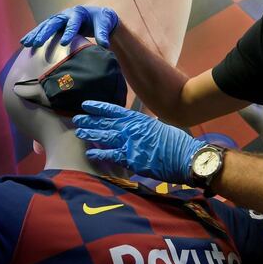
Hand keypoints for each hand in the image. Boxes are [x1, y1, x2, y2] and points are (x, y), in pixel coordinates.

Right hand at [20, 5, 118, 47]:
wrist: (96, 15)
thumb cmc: (101, 20)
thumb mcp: (104, 24)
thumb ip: (103, 34)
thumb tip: (105, 45)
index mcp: (79, 13)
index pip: (73, 23)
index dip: (68, 32)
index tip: (63, 43)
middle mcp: (66, 14)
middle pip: (54, 23)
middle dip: (45, 33)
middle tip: (37, 43)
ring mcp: (59, 18)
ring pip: (45, 25)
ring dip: (35, 34)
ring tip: (26, 43)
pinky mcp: (55, 24)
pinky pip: (43, 28)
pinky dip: (34, 34)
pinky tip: (24, 42)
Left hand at [73, 100, 204, 184]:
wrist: (186, 156)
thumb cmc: (176, 143)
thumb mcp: (159, 127)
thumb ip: (144, 127)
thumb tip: (136, 129)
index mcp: (138, 119)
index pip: (113, 110)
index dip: (98, 107)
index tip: (86, 105)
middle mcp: (131, 128)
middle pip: (105, 122)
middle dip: (89, 120)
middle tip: (76, 119)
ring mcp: (130, 142)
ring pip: (104, 136)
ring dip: (90, 134)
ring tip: (78, 132)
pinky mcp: (131, 158)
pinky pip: (110, 155)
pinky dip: (99, 154)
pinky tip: (90, 154)